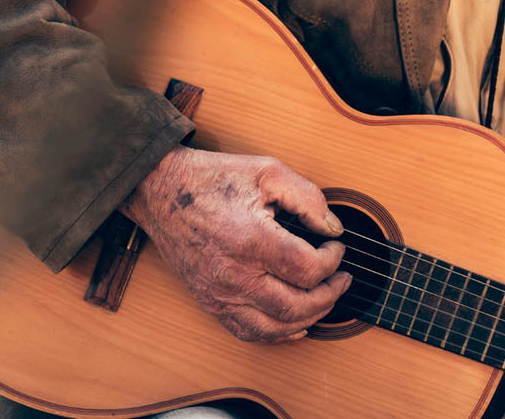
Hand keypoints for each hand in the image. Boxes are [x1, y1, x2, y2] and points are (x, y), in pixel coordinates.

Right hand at [121, 145, 350, 341]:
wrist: (162, 191)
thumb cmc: (215, 178)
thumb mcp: (269, 171)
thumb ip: (308, 198)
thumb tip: (333, 228)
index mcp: (252, 240)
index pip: (307, 269)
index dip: (333, 261)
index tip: (337, 246)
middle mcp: (234, 275)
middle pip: (295, 306)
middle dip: (329, 296)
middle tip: (343, 280)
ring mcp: (219, 294)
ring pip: (273, 328)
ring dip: (308, 319)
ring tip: (326, 300)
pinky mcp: (210, 302)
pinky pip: (247, 332)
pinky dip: (277, 334)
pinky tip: (295, 325)